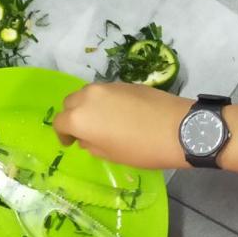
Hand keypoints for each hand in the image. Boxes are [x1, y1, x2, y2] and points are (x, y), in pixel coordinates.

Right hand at [53, 82, 191, 168]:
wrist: (178, 128)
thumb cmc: (141, 149)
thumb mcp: (110, 154)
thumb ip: (91, 143)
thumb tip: (86, 136)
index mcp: (80, 117)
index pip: (60, 122)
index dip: (63, 134)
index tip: (71, 142)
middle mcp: (89, 96)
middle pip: (70, 103)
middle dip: (73, 116)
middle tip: (85, 131)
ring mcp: (107, 86)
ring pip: (87, 93)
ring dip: (88, 106)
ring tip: (102, 121)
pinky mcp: (124, 82)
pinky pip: (105, 91)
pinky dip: (104, 101)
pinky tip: (119, 113)